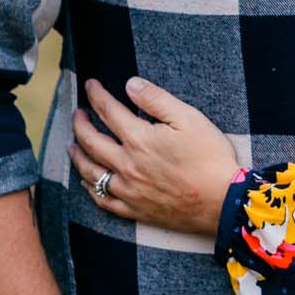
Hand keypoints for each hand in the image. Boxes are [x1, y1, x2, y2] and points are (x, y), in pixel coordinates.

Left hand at [70, 76, 238, 235]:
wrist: (222, 201)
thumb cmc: (210, 157)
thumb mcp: (188, 118)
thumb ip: (156, 99)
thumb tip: (131, 84)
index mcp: (139, 138)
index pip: (108, 111)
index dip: (96, 95)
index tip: (90, 85)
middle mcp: (126, 164)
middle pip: (91, 142)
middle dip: (80, 124)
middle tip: (77, 114)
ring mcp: (128, 190)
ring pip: (91, 172)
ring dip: (78, 156)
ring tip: (72, 145)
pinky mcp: (135, 210)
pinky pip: (103, 200)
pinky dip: (90, 189)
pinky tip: (87, 182)